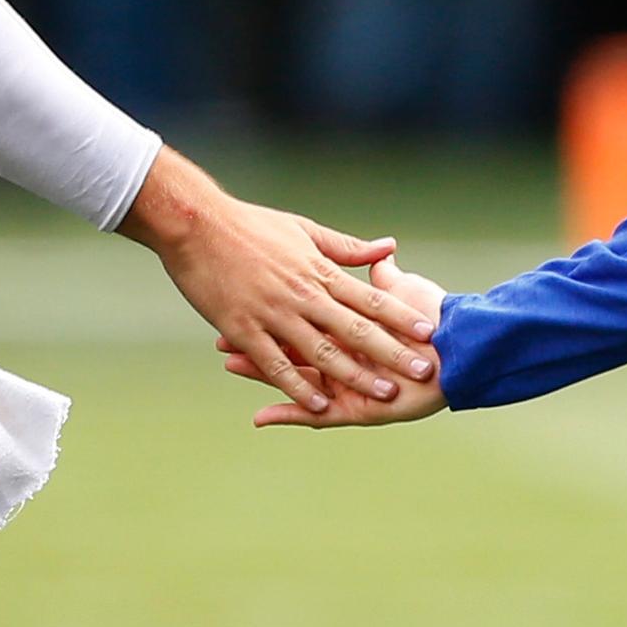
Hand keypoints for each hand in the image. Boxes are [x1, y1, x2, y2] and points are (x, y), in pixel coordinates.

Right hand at [119, 151, 434, 414]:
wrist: (195, 223)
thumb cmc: (249, 224)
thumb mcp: (304, 230)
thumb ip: (346, 247)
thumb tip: (388, 247)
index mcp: (318, 271)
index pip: (370, 297)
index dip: (401, 316)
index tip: (431, 331)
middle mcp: (302, 294)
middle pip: (356, 328)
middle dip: (393, 352)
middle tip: (425, 371)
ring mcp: (273, 313)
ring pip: (322, 351)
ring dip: (356, 375)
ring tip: (386, 394)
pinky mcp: (243, 329)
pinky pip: (276, 363)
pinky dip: (299, 385)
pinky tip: (320, 403)